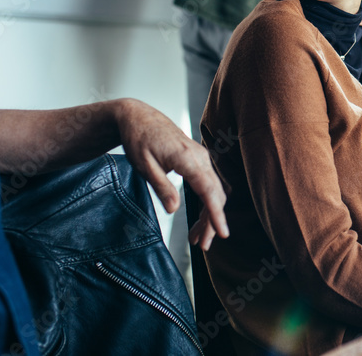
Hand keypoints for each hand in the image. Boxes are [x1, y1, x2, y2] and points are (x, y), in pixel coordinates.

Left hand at [115, 99, 228, 244]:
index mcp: (187, 158)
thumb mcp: (144, 166)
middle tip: (202, 244)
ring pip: (213, 190)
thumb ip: (162, 188)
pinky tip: (199, 216)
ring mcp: (201, 157)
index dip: (216, 214)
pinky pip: (208, 183)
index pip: (208, 190)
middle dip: (212, 221)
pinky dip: (206, 202)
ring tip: (198, 237)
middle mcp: (200, 157)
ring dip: (208, 214)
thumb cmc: (138, 138)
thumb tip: (174, 210)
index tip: (223, 232)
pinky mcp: (198, 159)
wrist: (138, 116)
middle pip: (215, 194)